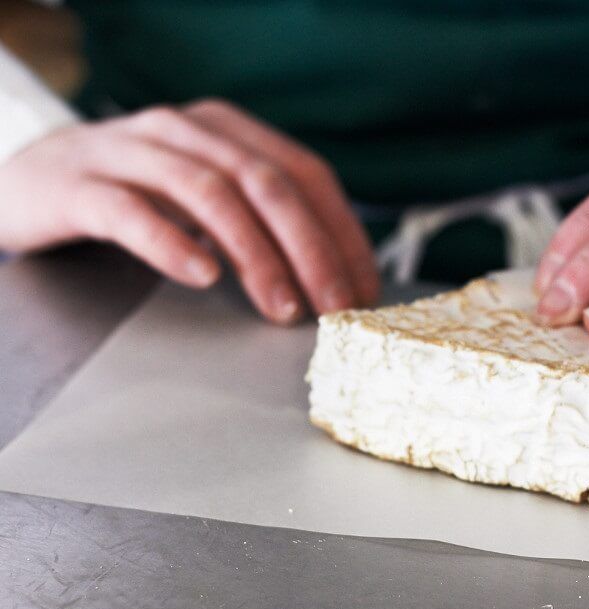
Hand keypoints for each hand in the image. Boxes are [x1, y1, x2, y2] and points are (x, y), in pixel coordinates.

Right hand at [0, 99, 378, 323]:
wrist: (27, 181)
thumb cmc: (133, 195)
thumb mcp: (207, 196)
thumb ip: (262, 219)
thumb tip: (333, 276)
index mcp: (227, 130)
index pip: (306, 174)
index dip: (343, 232)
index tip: (364, 288)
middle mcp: (185, 130)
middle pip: (266, 182)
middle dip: (312, 248)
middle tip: (335, 306)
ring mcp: (130, 150)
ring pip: (209, 193)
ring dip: (255, 255)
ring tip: (282, 307)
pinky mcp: (79, 183)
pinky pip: (130, 210)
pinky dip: (171, 242)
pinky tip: (201, 276)